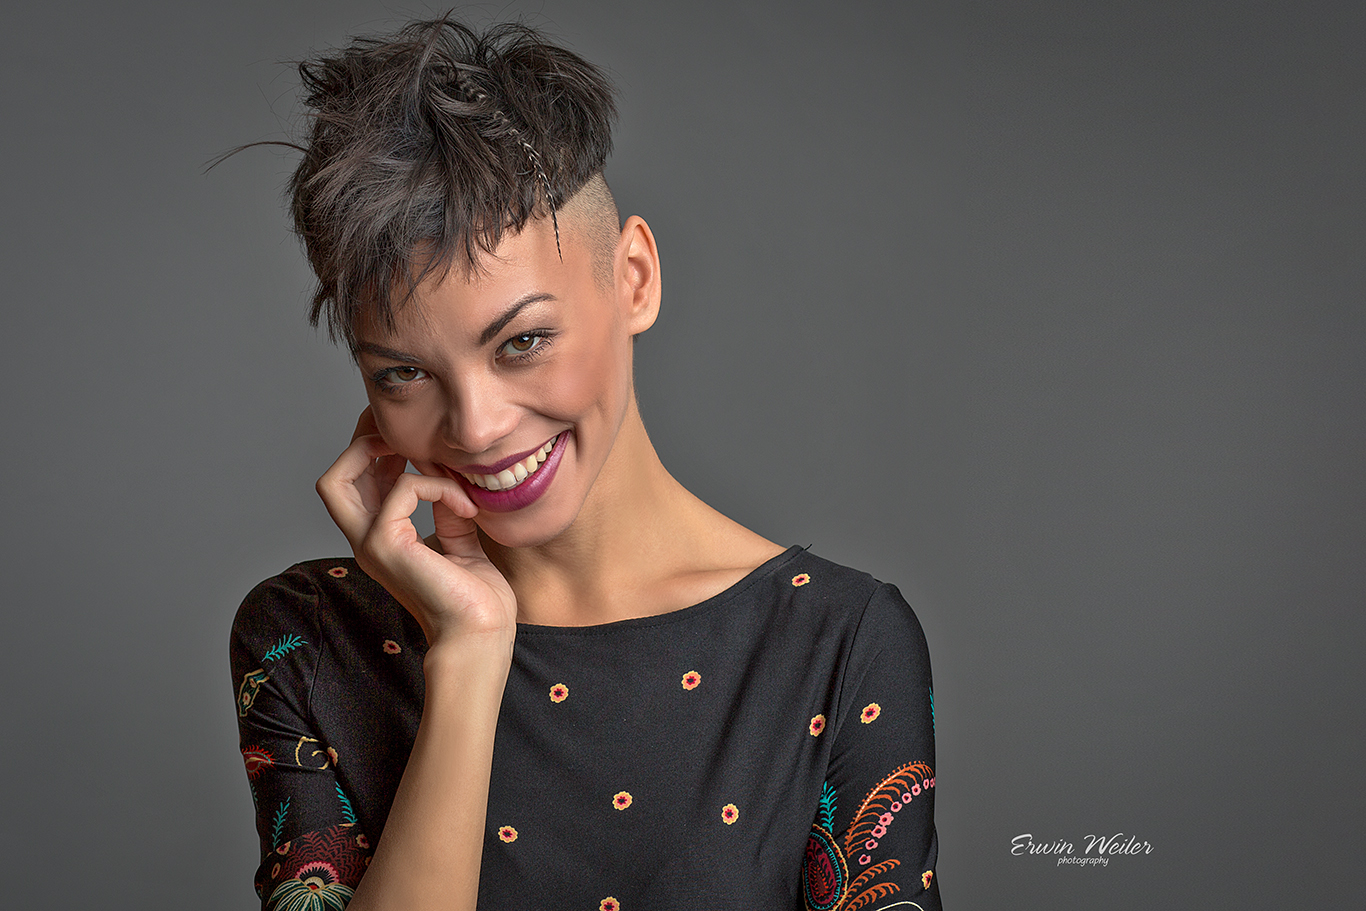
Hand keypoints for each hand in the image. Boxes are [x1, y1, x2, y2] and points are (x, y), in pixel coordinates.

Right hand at [316, 408, 516, 650]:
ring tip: (431, 459)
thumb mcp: (460, 541)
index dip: (375, 452)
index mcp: (383, 540)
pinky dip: (437, 485)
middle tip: (405, 436)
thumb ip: (446, 511)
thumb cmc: (476, 600)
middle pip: (331, 479)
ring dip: (384, 452)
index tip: (416, 442)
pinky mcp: (387, 545)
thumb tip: (445, 481)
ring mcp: (371, 544)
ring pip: (336, 479)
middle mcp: (367, 541)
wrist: (482, 635)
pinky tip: (465, 506)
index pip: (356, 485)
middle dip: (362, 443)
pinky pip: (403, 488)